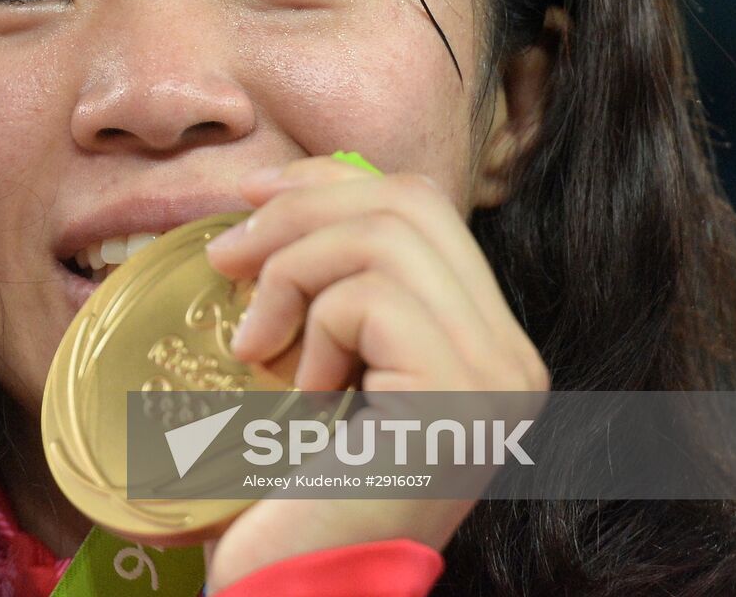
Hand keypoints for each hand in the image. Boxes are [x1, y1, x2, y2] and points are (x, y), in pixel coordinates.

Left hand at [201, 155, 548, 590]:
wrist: (303, 589)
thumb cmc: (299, 483)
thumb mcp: (322, 357)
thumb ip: (333, 286)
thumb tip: (268, 198)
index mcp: (484, 337)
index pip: (423, 205)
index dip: (334, 179)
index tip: (253, 194)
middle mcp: (511, 352)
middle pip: (408, 203)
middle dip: (301, 207)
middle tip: (224, 253)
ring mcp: (496, 374)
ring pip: (385, 237)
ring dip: (291, 271)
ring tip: (253, 340)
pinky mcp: (458, 396)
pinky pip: (369, 300)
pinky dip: (314, 330)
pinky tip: (302, 394)